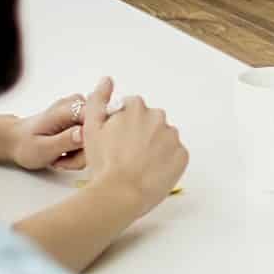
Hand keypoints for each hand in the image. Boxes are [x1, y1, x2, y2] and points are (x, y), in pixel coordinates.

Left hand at [10, 80, 103, 171]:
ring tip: (61, 158)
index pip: (100, 122)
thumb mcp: (43, 147)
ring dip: (82, 154)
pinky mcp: (84, 118)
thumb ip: (65, 140)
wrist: (17, 139)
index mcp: (69, 109)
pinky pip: (93, 138)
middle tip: (63, 160)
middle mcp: (79, 104)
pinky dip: (81, 151)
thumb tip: (85, 133)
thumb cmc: (25, 144)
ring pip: (99, 137)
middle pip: (101, 131)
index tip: (72, 156)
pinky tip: (67, 154)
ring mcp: (82, 110)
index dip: (92, 143)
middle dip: (85, 152)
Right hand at [75, 90, 187, 215]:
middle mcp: (158, 118)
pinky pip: (175, 155)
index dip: (123, 124)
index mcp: (136, 108)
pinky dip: (166, 162)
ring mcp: (172, 137)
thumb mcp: (90, 127)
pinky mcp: (182, 155)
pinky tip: (151, 172)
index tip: (117, 140)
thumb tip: (106, 81)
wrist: (120, 192)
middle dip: (141, 133)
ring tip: (139, 165)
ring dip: (155, 147)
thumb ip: (98, 100)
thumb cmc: (104, 162)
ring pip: (164, 138)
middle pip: (151, 121)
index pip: (133, 108)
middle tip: (127, 154)